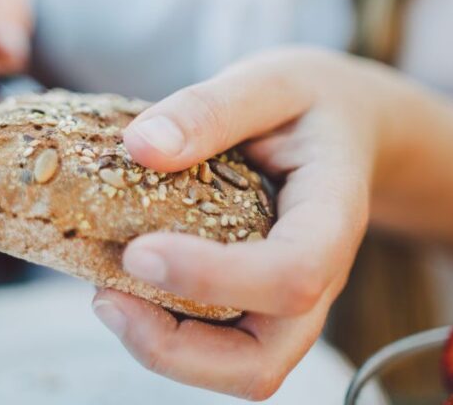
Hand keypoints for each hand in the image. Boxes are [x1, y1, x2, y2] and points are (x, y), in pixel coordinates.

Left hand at [92, 47, 425, 398]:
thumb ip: (210, 107)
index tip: (138, 252)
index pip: (292, 275)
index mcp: (333, 216)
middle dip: (176, 350)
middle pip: (263, 362)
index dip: (214, 278)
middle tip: (105, 298)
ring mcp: (290, 304)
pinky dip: (165, 335)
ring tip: (106, 295)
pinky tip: (126, 287)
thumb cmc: (310, 104)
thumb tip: (141, 146)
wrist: (347, 129)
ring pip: (238, 370)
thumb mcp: (269, 81)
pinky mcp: (260, 307)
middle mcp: (319, 278)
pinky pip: (219, 350)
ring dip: (163, 350)